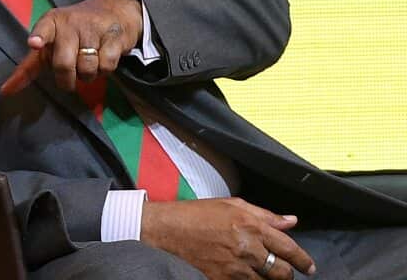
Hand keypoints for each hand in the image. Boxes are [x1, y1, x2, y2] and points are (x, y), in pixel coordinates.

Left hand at [0, 0, 142, 94]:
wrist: (113, 10)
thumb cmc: (72, 33)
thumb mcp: (49, 43)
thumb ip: (28, 68)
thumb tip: (5, 91)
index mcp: (51, 23)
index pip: (43, 28)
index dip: (39, 37)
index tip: (34, 44)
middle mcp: (70, 24)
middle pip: (63, 64)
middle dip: (66, 80)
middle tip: (69, 78)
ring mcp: (92, 30)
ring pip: (86, 69)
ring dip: (87, 75)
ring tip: (87, 63)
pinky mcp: (113, 37)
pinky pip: (106, 66)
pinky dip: (104, 70)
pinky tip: (103, 59)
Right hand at [140, 198, 316, 278]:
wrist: (168, 229)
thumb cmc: (197, 214)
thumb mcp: (232, 205)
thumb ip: (265, 215)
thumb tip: (290, 222)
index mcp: (251, 225)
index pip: (288, 247)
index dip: (303, 260)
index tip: (309, 266)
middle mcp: (246, 247)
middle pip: (282, 271)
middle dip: (288, 273)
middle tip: (286, 271)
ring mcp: (235, 266)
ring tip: (268, 276)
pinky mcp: (222, 278)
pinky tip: (250, 278)